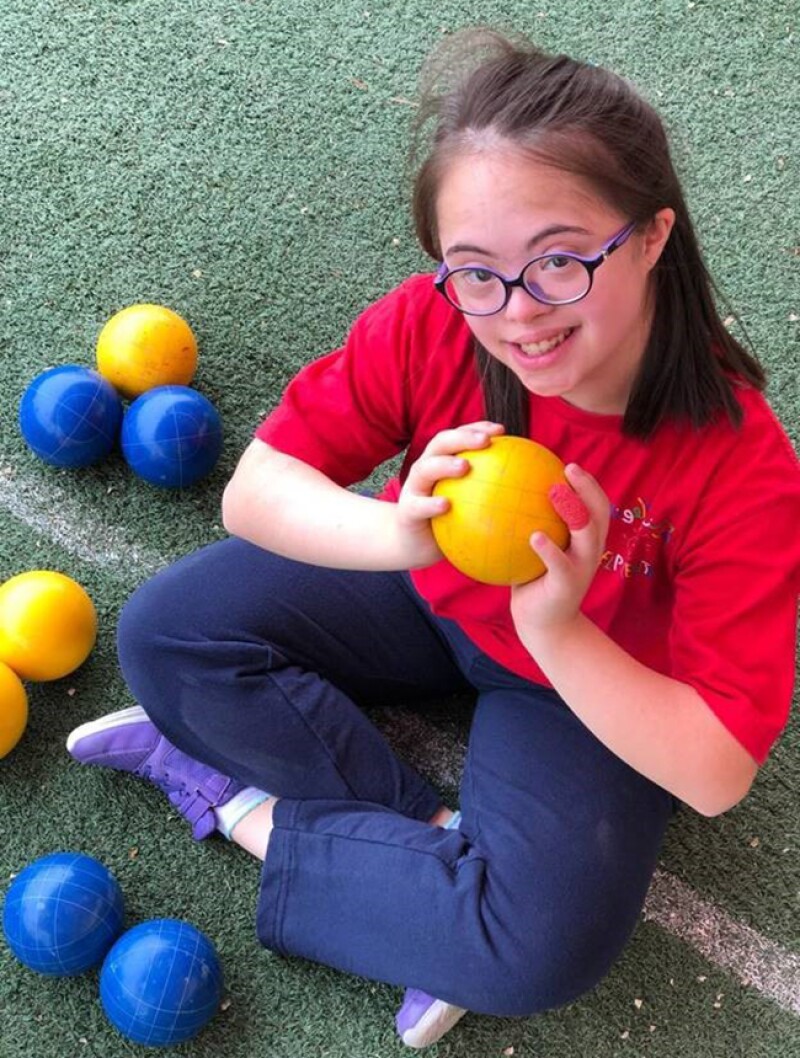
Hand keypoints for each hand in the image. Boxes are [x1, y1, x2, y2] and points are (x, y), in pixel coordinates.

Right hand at [396, 421, 504, 566]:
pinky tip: (446, 505)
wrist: (414, 544)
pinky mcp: (407, 511)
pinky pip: (418, 506)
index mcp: (441, 462)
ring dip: (444, 464)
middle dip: (462, 438)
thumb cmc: (447, 521)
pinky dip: (431, 504)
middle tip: (485, 441)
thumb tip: (529, 486)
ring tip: (464, 466)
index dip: (477, 428)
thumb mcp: (469, 503)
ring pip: (425, 469)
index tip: (501, 430)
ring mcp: (414, 489)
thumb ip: (491, 491)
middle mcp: (426, 469)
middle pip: (440, 443)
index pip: (458, 436)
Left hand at [510, 463, 608, 636]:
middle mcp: (590, 550)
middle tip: (569, 469)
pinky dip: (550, 549)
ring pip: (586, 536)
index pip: (596, 505)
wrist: (543, 624)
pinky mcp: (568, 586)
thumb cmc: (536, 580)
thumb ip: (532, 524)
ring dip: (573, 512)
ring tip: (555, 492)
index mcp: (586, 539)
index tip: (569, 465)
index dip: (588, 483)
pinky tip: (534, 536)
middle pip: (599, 513)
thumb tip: (507, 492)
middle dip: (588, 489)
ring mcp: (582, 568)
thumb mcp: (537, 550)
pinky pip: (560, 564)